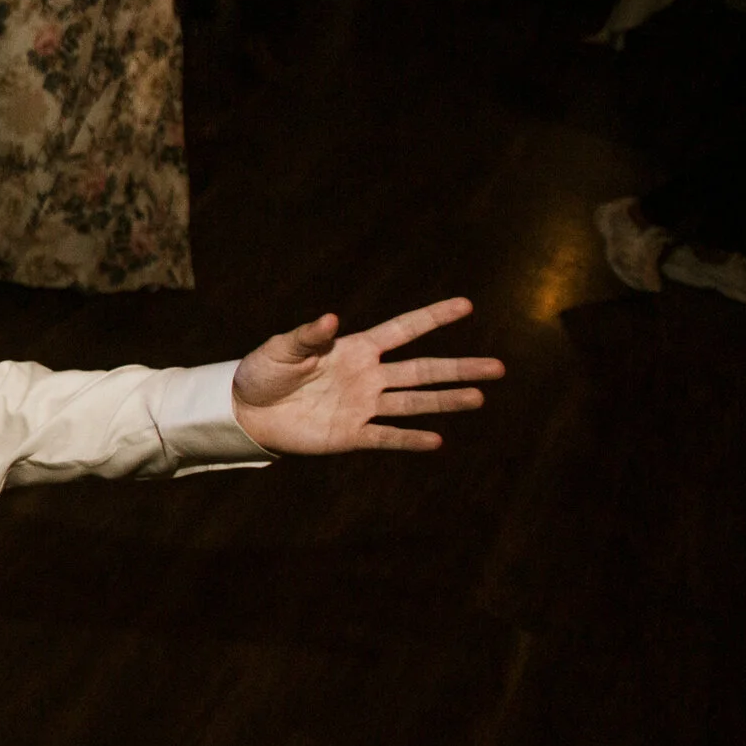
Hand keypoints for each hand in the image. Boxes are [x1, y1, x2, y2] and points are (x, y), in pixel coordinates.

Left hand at [230, 297, 502, 454]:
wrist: (247, 411)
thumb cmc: (263, 372)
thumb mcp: (283, 348)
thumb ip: (309, 335)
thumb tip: (332, 318)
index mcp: (355, 348)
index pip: (403, 330)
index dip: (433, 317)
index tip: (466, 305)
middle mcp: (368, 376)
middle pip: (422, 371)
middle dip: (459, 368)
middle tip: (498, 367)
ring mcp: (363, 406)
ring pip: (413, 403)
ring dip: (445, 401)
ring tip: (480, 397)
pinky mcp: (351, 434)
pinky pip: (386, 437)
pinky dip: (409, 439)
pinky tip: (437, 440)